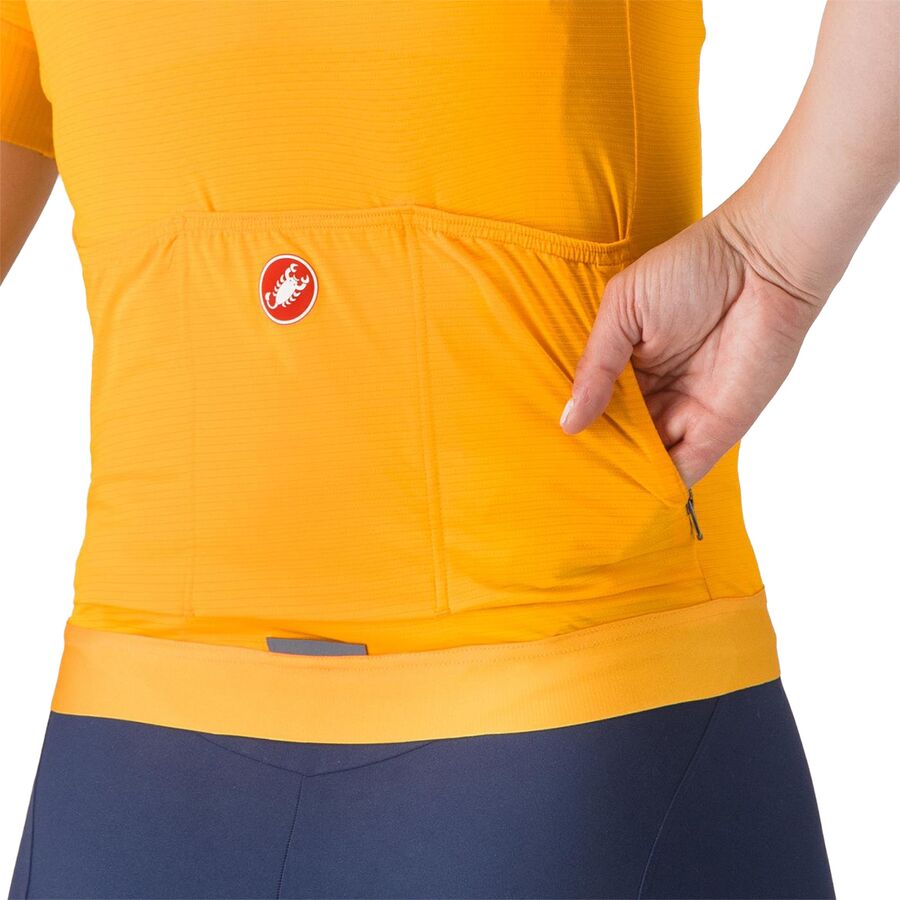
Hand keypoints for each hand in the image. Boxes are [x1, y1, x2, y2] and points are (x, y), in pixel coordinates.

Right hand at [558, 204, 826, 487]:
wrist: (762, 263)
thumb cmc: (691, 269)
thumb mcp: (622, 309)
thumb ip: (596, 365)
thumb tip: (568, 421)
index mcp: (628, 365)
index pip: (596, 406)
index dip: (576, 426)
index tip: (548, 449)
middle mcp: (655, 393)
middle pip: (620, 437)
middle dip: (597, 457)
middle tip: (561, 480)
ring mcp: (686, 413)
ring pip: (648, 458)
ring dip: (624, 476)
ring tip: (587, 494)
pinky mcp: (719, 429)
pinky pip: (684, 467)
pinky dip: (660, 484)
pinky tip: (630, 495)